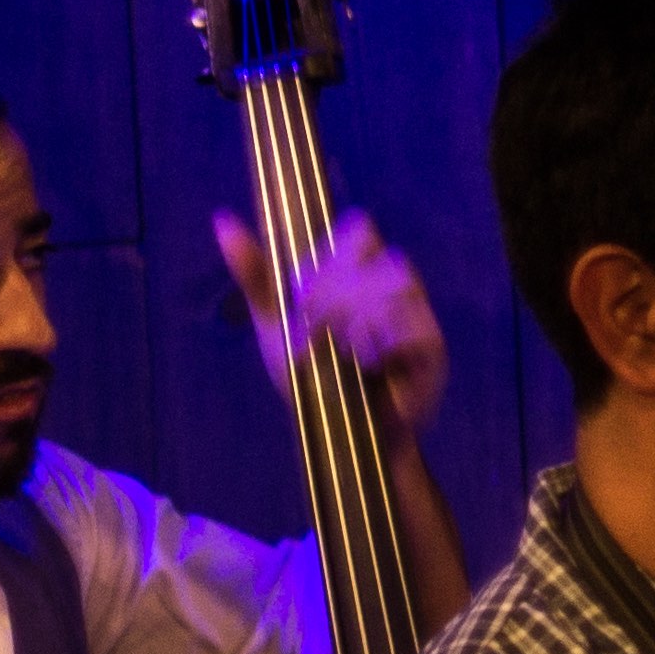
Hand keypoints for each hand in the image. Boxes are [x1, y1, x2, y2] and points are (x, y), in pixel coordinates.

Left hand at [221, 209, 445, 441]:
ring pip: (396, 286)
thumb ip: (254, 274)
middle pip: (380, 255)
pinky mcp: (432, 347)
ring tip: (340, 351)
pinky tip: (365, 363)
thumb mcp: (274, 321)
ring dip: (357, 318)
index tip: (305, 293)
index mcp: (359, 275)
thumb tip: (222, 220)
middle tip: (314, 332)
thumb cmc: (310, 378)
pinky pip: (412, 324)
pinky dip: (380, 342)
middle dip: (338, 294)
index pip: (360, 230)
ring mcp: (418, 316)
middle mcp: (394, 289)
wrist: (336, 434)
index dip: (334, 253)